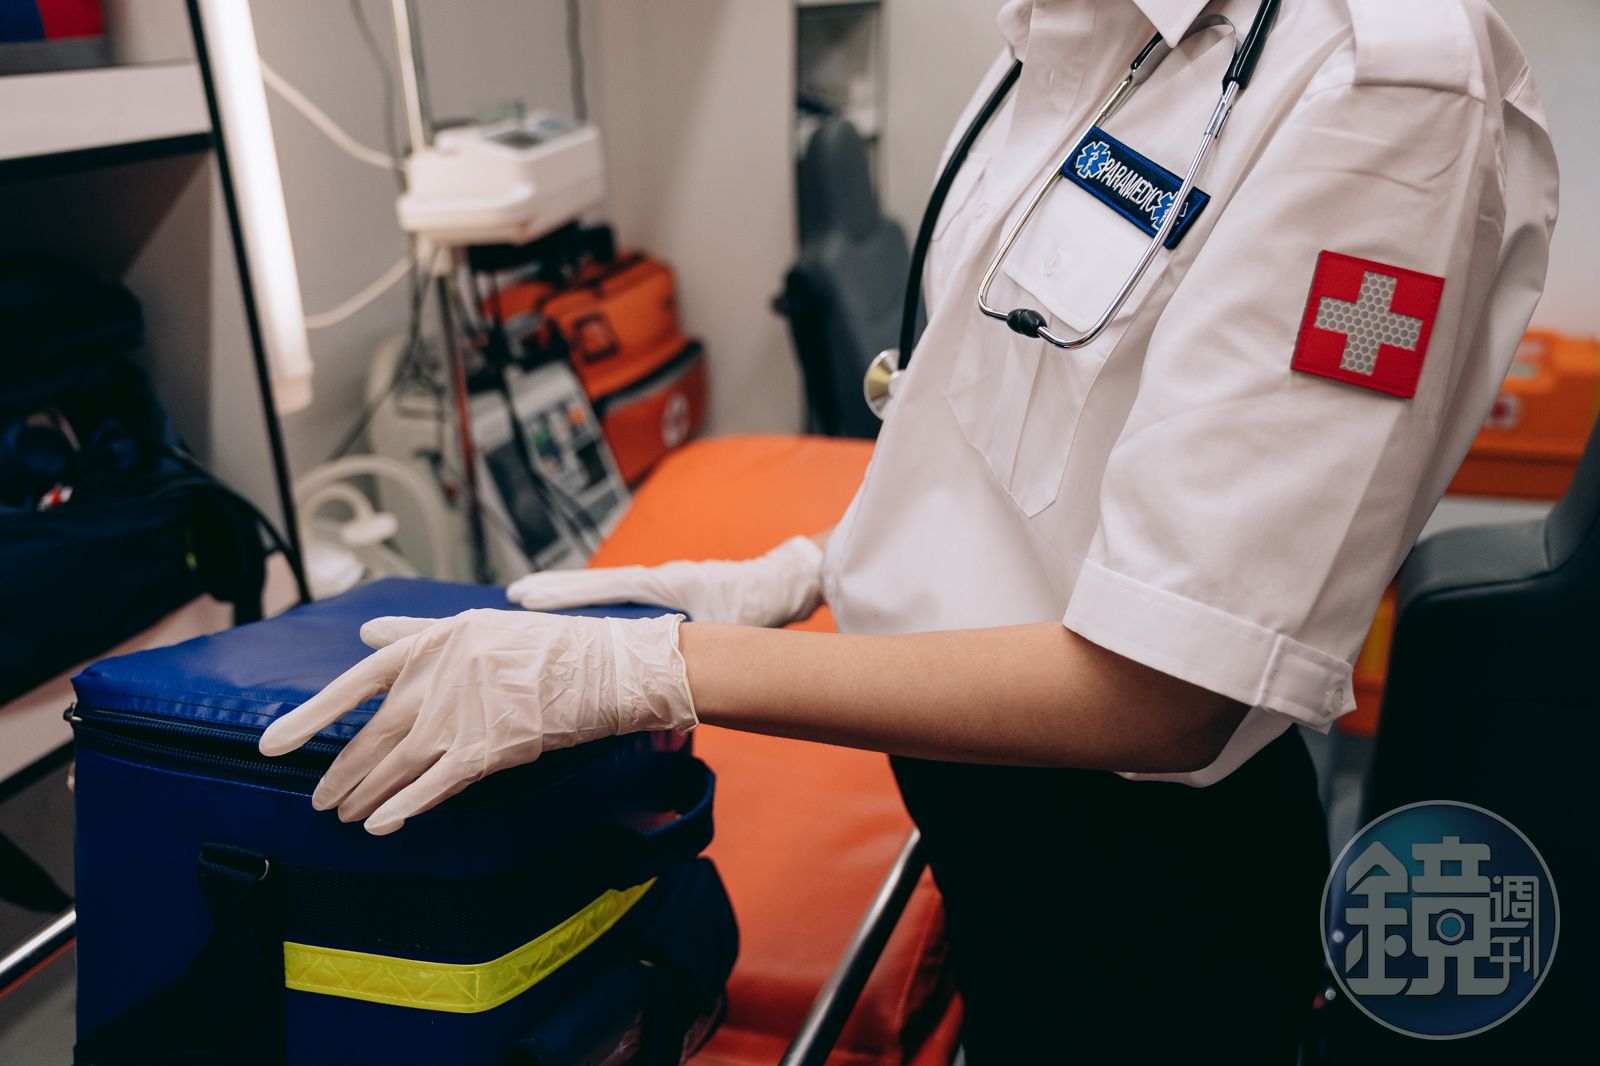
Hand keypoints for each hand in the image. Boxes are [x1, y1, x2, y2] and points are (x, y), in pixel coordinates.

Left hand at [257, 609, 695, 835]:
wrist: (599, 669)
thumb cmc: (538, 645)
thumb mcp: (472, 624)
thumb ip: (413, 632)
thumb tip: (363, 634)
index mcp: (428, 647)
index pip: (354, 684)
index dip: (310, 716)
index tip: (272, 744)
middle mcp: (435, 682)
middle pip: (372, 738)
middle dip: (341, 774)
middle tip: (320, 799)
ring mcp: (460, 718)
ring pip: (395, 766)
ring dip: (365, 795)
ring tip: (346, 816)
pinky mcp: (487, 751)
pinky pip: (434, 786)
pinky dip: (404, 807)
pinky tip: (382, 825)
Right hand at [506, 535, 824, 627]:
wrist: (785, 584)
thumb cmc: (757, 606)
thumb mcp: (724, 630)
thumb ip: (696, 658)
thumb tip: (665, 700)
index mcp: (661, 585)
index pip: (601, 588)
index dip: (562, 594)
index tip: (524, 597)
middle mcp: (655, 582)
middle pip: (594, 585)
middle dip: (555, 590)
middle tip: (512, 595)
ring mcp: (661, 585)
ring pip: (606, 591)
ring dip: (572, 595)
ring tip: (532, 602)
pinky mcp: (670, 593)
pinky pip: (623, 597)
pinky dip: (597, 601)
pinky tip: (582, 615)